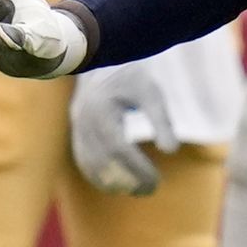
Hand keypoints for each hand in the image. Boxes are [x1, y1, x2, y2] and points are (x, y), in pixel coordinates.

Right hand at [65, 63, 177, 195]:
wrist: (104, 57)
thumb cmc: (132, 75)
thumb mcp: (151, 94)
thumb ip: (161, 121)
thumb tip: (171, 151)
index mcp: (102, 110)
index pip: (120, 150)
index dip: (138, 169)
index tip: (157, 181)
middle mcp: (84, 119)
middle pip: (105, 161)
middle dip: (128, 179)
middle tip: (151, 189)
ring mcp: (76, 125)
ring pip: (90, 164)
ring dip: (111, 181)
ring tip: (135, 189)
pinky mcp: (76, 129)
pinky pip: (83, 159)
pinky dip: (98, 175)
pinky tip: (118, 182)